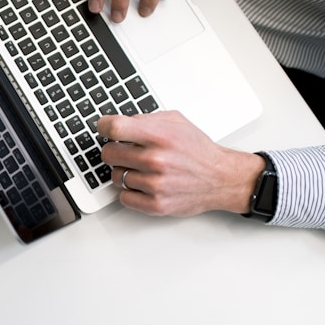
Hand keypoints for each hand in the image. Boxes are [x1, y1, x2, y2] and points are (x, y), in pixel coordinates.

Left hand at [97, 111, 264, 216]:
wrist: (221, 178)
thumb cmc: (198, 150)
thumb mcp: (176, 122)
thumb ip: (146, 119)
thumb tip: (119, 122)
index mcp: (160, 136)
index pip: (115, 128)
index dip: (104, 126)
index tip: (103, 128)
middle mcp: (156, 160)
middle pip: (109, 153)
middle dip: (114, 150)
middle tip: (125, 151)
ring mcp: (155, 185)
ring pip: (115, 176)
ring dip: (124, 172)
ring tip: (142, 168)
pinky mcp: (156, 205)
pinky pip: (124, 197)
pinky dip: (130, 191)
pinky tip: (143, 184)